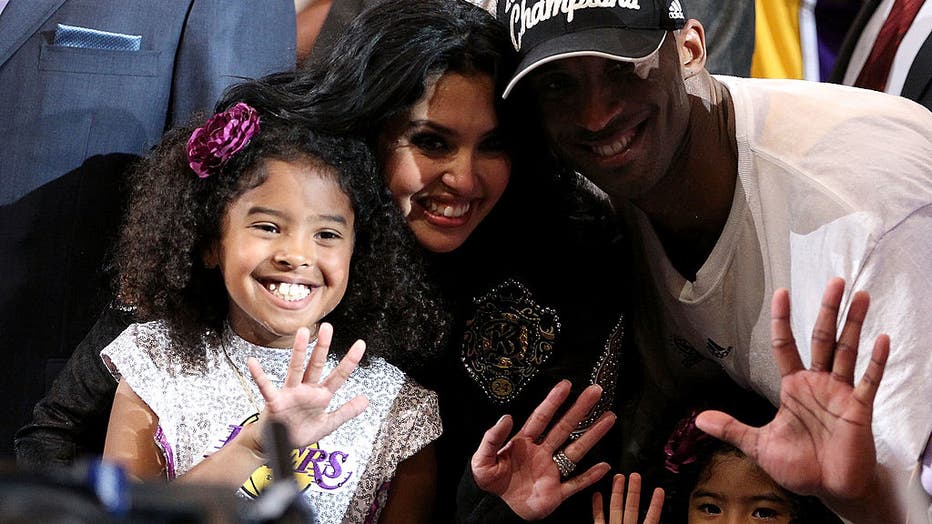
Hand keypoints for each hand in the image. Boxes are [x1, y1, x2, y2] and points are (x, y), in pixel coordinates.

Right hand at [247, 323, 368, 451]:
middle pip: (316, 364)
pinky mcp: (274, 402)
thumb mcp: (328, 424)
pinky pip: (266, 387)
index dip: (349, 361)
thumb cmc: (300, 432)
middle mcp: (306, 390)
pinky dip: (259, 375)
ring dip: (298, 351)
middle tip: (327, 327)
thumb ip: (346, 412)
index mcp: (320, 395)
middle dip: (322, 346)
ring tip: (301, 333)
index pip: (338, 376)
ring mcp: (290, 394)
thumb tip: (366, 399)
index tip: (360, 345)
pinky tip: (253, 363)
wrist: (278, 446)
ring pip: (296, 369)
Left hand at [471, 380, 615, 519]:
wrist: (493, 511)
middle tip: (594, 391)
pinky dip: (590, 477)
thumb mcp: (482, 460)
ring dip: (592, 435)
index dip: (553, 401)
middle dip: (579, 409)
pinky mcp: (555, 493)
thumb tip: (506, 417)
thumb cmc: (486, 484)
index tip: (565, 385)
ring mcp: (550, 472)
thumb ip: (492, 439)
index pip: (541, 418)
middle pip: (564, 427)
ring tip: (609, 417)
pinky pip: (576, 484)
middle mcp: (541, 453)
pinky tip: (604, 466)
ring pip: (576, 451)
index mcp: (523, 444)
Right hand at [592, 473, 663, 523]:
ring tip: (619, 477)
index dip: (655, 504)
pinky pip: (599, 519)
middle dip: (633, 491)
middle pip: (631, 508)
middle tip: (635, 475)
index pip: (651, 518)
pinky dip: (597, 508)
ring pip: (616, 509)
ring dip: (617, 492)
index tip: (659, 491)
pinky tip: (597, 496)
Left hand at [696, 278, 888, 503]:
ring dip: (854, 324)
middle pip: (823, 338)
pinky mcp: (859, 409)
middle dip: (828, 310)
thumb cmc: (799, 466)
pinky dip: (876, 361)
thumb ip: (732, 428)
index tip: (782, 293)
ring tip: (860, 296)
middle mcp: (818, 383)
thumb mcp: (758, 445)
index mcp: (794, 387)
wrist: (828, 489)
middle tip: (835, 282)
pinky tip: (883, 340)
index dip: (783, 320)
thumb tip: (699, 420)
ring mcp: (840, 393)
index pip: (786, 345)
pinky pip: (868, 381)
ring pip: (847, 351)